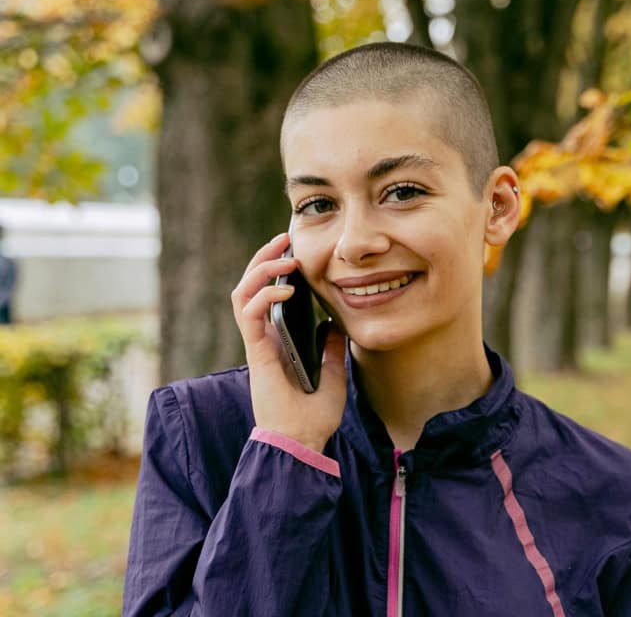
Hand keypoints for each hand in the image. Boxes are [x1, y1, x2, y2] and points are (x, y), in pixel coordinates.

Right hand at [231, 232, 347, 451]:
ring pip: (243, 293)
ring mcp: (256, 343)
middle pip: (251, 286)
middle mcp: (263, 338)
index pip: (268, 296)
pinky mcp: (255, 351)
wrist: (301, 443)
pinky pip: (249, 313)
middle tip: (284, 239)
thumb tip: (335, 325)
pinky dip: (264, 295)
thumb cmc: (313, 417)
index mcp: (277, 341)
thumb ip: (332, 350)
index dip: (276, 271)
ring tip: (285, 258)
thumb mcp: (334, 376)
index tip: (295, 252)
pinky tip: (287, 289)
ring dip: (260, 269)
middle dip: (265, 258)